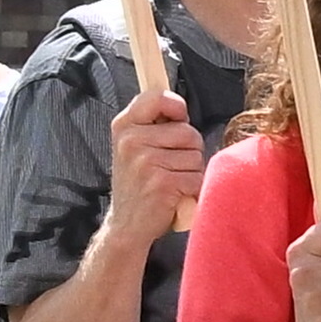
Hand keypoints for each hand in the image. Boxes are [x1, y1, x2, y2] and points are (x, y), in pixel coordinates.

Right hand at [102, 83, 209, 250]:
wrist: (126, 224)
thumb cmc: (138, 183)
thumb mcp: (133, 146)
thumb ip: (153, 124)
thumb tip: (181, 108)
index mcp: (124, 126)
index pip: (157, 97)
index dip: (176, 107)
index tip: (178, 118)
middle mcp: (131, 140)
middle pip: (188, 131)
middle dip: (189, 149)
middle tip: (170, 165)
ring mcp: (145, 161)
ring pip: (195, 155)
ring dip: (191, 170)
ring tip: (171, 180)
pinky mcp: (162, 182)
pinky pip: (196, 177)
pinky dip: (193, 188)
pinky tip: (175, 194)